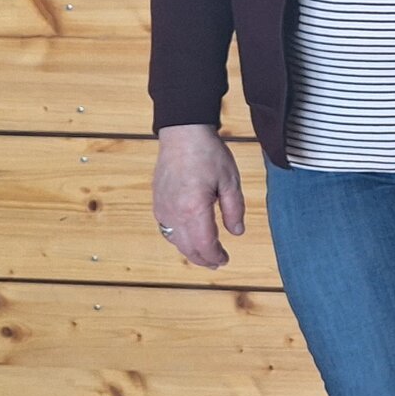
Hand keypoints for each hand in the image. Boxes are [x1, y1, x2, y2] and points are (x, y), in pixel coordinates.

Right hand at [152, 124, 244, 269]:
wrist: (182, 133)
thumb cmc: (207, 153)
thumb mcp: (230, 181)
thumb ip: (234, 210)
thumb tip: (237, 232)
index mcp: (194, 209)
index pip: (205, 245)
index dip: (216, 256)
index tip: (225, 259)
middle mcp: (174, 213)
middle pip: (188, 248)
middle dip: (204, 259)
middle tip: (217, 262)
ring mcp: (163, 208)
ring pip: (175, 241)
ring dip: (190, 251)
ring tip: (205, 254)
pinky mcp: (157, 202)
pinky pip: (166, 229)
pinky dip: (178, 238)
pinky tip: (189, 236)